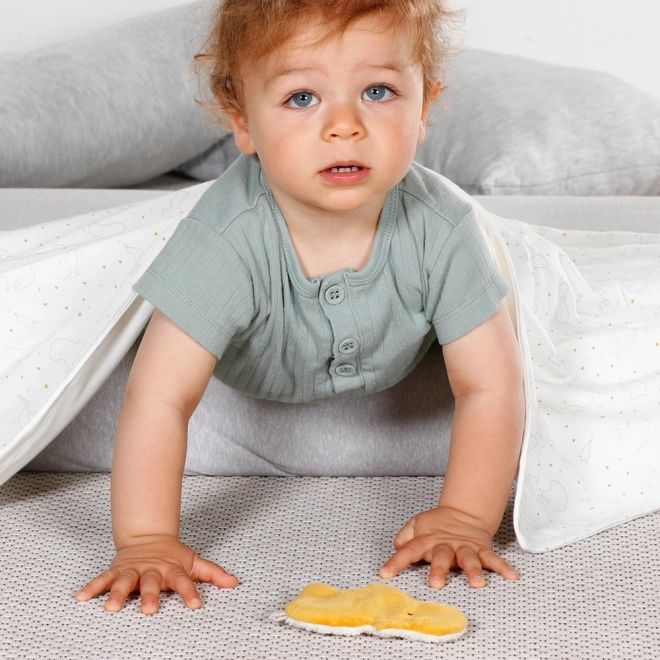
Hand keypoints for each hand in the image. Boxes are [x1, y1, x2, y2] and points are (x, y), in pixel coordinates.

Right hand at [74, 535, 238, 613]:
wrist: (148, 536)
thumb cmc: (172, 555)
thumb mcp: (194, 562)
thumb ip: (212, 574)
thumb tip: (234, 582)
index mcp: (171, 569)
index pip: (184, 581)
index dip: (190, 592)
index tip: (196, 604)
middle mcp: (151, 570)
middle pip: (152, 583)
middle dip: (151, 596)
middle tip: (151, 610)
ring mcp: (133, 570)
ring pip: (125, 581)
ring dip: (118, 593)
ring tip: (111, 607)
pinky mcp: (117, 570)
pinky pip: (103, 579)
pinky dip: (92, 587)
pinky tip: (80, 597)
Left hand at [378, 506, 518, 588]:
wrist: (462, 513)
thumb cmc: (436, 525)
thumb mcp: (416, 526)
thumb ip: (404, 536)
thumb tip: (395, 546)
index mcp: (426, 540)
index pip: (408, 550)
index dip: (396, 562)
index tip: (384, 573)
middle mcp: (446, 545)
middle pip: (441, 557)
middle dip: (439, 570)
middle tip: (436, 584)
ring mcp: (464, 547)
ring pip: (469, 559)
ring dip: (473, 571)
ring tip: (477, 583)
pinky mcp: (480, 549)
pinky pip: (492, 559)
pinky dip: (502, 567)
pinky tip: (512, 575)